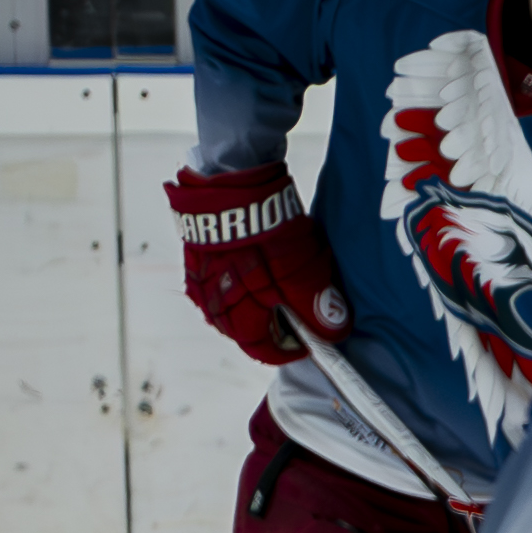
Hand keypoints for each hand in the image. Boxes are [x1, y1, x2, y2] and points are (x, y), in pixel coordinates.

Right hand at [166, 163, 346, 366]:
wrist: (232, 182)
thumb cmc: (265, 232)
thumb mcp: (303, 274)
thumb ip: (317, 308)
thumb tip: (333, 332)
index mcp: (234, 318)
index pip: (264, 350)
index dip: (292, 347)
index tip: (314, 337)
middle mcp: (211, 305)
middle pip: (249, 328)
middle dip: (279, 322)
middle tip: (305, 305)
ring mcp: (200, 280)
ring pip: (236, 304)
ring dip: (262, 299)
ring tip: (286, 280)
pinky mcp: (197, 255)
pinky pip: (224, 279)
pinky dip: (245, 278)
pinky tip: (262, 261)